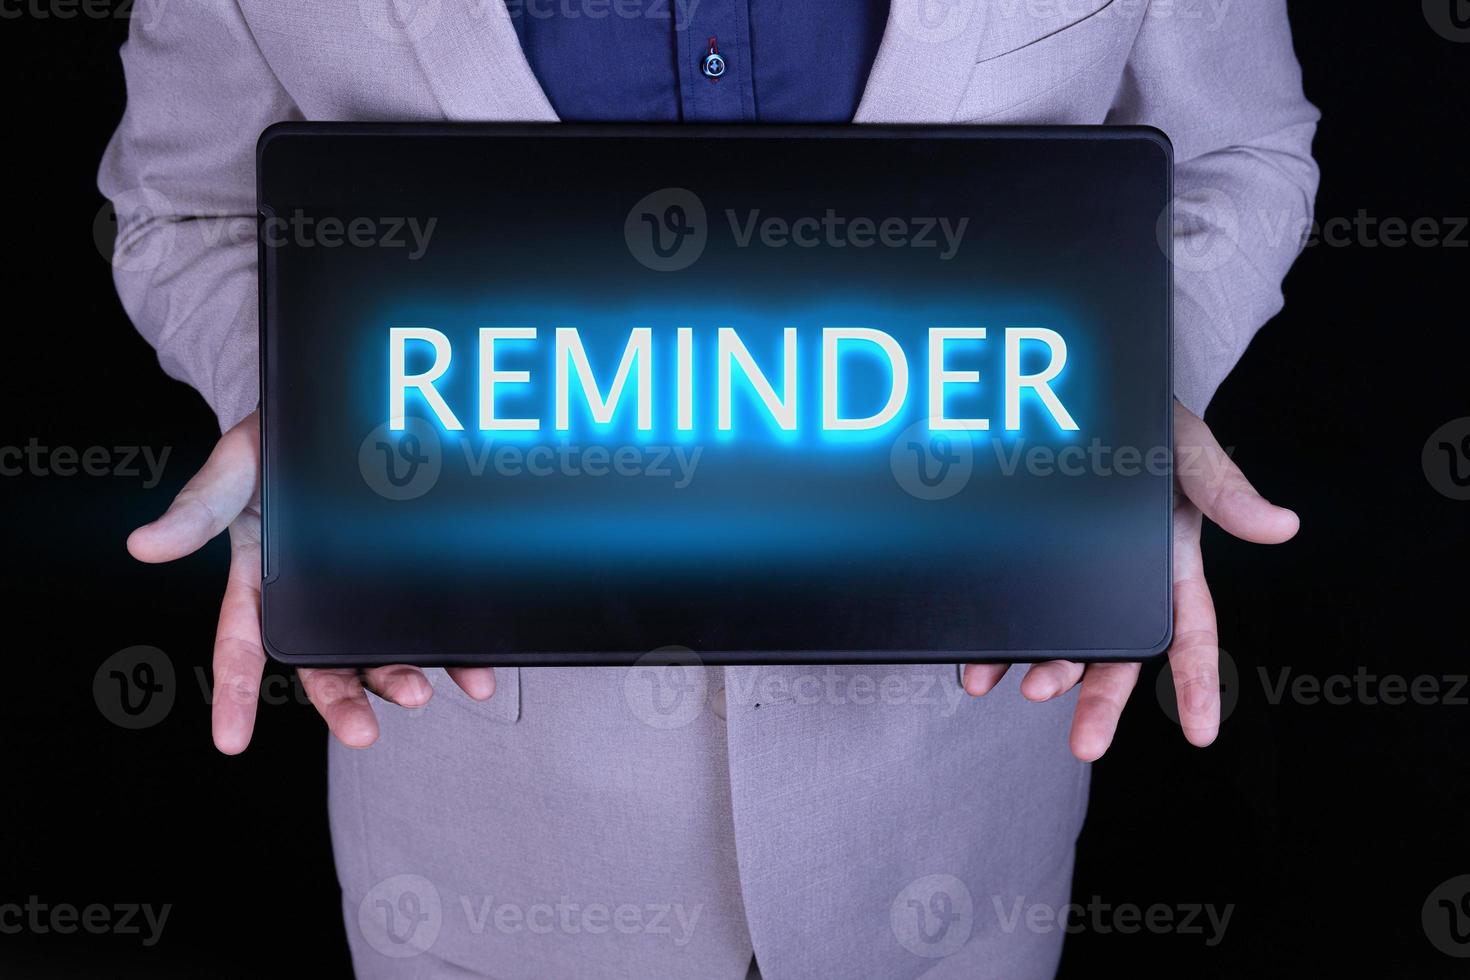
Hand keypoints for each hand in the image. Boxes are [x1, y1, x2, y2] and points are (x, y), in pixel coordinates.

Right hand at [127, 410, 495, 753]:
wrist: (332, 410)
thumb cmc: (271, 446)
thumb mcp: (234, 469)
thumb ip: (198, 509)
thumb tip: (145, 546)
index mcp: (261, 580)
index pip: (241, 646)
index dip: (235, 694)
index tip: (230, 740)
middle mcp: (312, 598)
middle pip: (323, 664)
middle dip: (342, 702)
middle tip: (362, 732)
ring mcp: (363, 589)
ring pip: (379, 651)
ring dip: (400, 679)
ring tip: (422, 694)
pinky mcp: (409, 574)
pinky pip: (429, 618)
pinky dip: (452, 650)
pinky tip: (475, 670)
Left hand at [961, 400, 1298, 760]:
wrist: (1079, 394)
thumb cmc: (1148, 426)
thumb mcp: (1186, 449)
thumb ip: (1225, 489)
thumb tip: (1282, 526)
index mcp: (1169, 564)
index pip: (1189, 634)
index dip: (1198, 685)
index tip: (1202, 734)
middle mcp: (1120, 582)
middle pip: (1116, 656)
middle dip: (1102, 701)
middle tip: (1086, 745)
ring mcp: (1070, 575)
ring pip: (1061, 640)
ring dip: (1044, 671)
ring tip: (1022, 690)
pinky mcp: (1023, 562)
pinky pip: (1009, 609)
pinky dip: (993, 641)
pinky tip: (975, 668)